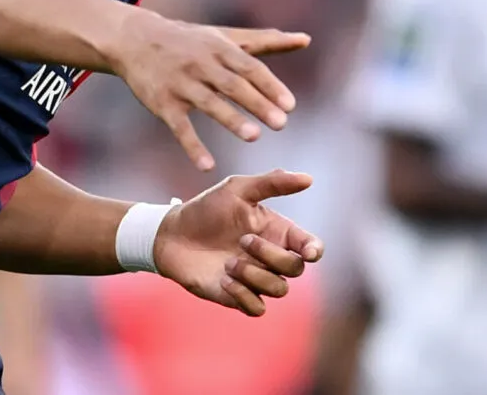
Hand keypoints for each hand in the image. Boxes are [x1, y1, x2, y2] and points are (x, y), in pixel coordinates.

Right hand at [106, 11, 309, 169]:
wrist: (135, 40)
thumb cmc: (189, 40)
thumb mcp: (225, 36)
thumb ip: (266, 41)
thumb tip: (306, 39)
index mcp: (220, 49)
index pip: (249, 67)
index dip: (269, 85)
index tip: (290, 105)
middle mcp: (201, 64)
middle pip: (232, 85)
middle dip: (257, 103)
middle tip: (281, 124)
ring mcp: (181, 84)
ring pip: (208, 103)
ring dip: (230, 119)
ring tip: (253, 136)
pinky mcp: (162, 103)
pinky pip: (179, 126)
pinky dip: (192, 146)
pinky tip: (207, 165)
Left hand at [153, 169, 323, 316]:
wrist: (172, 234)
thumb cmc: (206, 208)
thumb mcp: (237, 189)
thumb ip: (272, 183)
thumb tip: (309, 178)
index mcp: (276, 232)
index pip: (310, 247)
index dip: (314, 250)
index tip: (308, 251)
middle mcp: (270, 257)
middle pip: (296, 269)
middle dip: (272, 255)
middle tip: (243, 240)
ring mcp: (255, 279)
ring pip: (279, 290)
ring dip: (255, 276)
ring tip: (228, 262)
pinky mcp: (238, 297)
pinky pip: (257, 308)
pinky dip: (243, 296)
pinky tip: (223, 280)